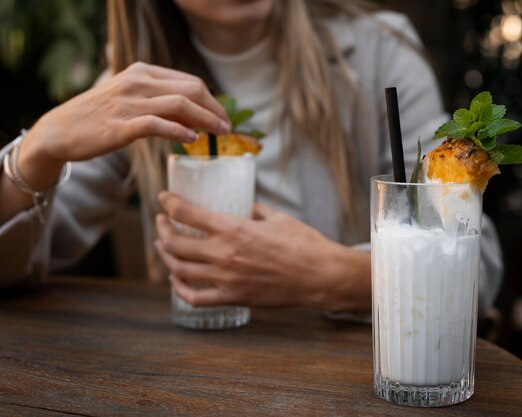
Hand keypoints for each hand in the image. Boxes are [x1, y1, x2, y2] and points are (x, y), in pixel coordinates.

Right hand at [20, 62, 229, 177]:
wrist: (59, 131)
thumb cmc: (100, 118)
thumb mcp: (132, 101)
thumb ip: (161, 104)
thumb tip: (196, 119)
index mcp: (142, 72)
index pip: (189, 81)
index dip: (212, 100)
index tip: (223, 116)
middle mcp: (137, 83)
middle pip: (191, 90)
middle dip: (215, 109)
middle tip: (227, 128)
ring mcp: (128, 103)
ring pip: (180, 105)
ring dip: (205, 120)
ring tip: (219, 134)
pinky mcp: (120, 126)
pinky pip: (157, 125)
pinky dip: (179, 131)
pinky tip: (192, 140)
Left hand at [155, 192, 370, 310]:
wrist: (320, 275)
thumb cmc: (303, 243)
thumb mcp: (277, 218)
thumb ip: (256, 211)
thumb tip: (246, 208)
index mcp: (233, 229)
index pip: (186, 213)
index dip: (169, 203)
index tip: (163, 198)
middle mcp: (223, 253)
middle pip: (175, 242)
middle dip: (162, 228)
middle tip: (162, 221)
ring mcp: (226, 279)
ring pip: (179, 269)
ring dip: (166, 256)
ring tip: (164, 247)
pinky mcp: (233, 298)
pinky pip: (195, 298)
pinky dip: (180, 289)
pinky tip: (177, 280)